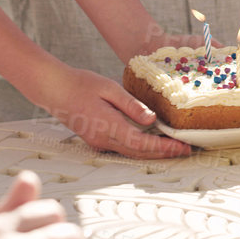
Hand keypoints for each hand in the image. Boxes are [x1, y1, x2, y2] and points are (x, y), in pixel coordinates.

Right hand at [29, 65, 191, 158]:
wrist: (54, 90)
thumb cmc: (81, 84)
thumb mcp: (109, 88)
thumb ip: (131, 105)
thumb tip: (152, 118)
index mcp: (109, 126)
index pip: (143, 143)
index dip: (165, 148)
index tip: (183, 146)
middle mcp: (104, 139)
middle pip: (140, 153)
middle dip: (164, 154)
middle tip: (185, 150)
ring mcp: (99, 142)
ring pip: (132, 153)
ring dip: (153, 153)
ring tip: (173, 148)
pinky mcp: (96, 140)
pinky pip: (123, 148)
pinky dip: (140, 147)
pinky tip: (151, 141)